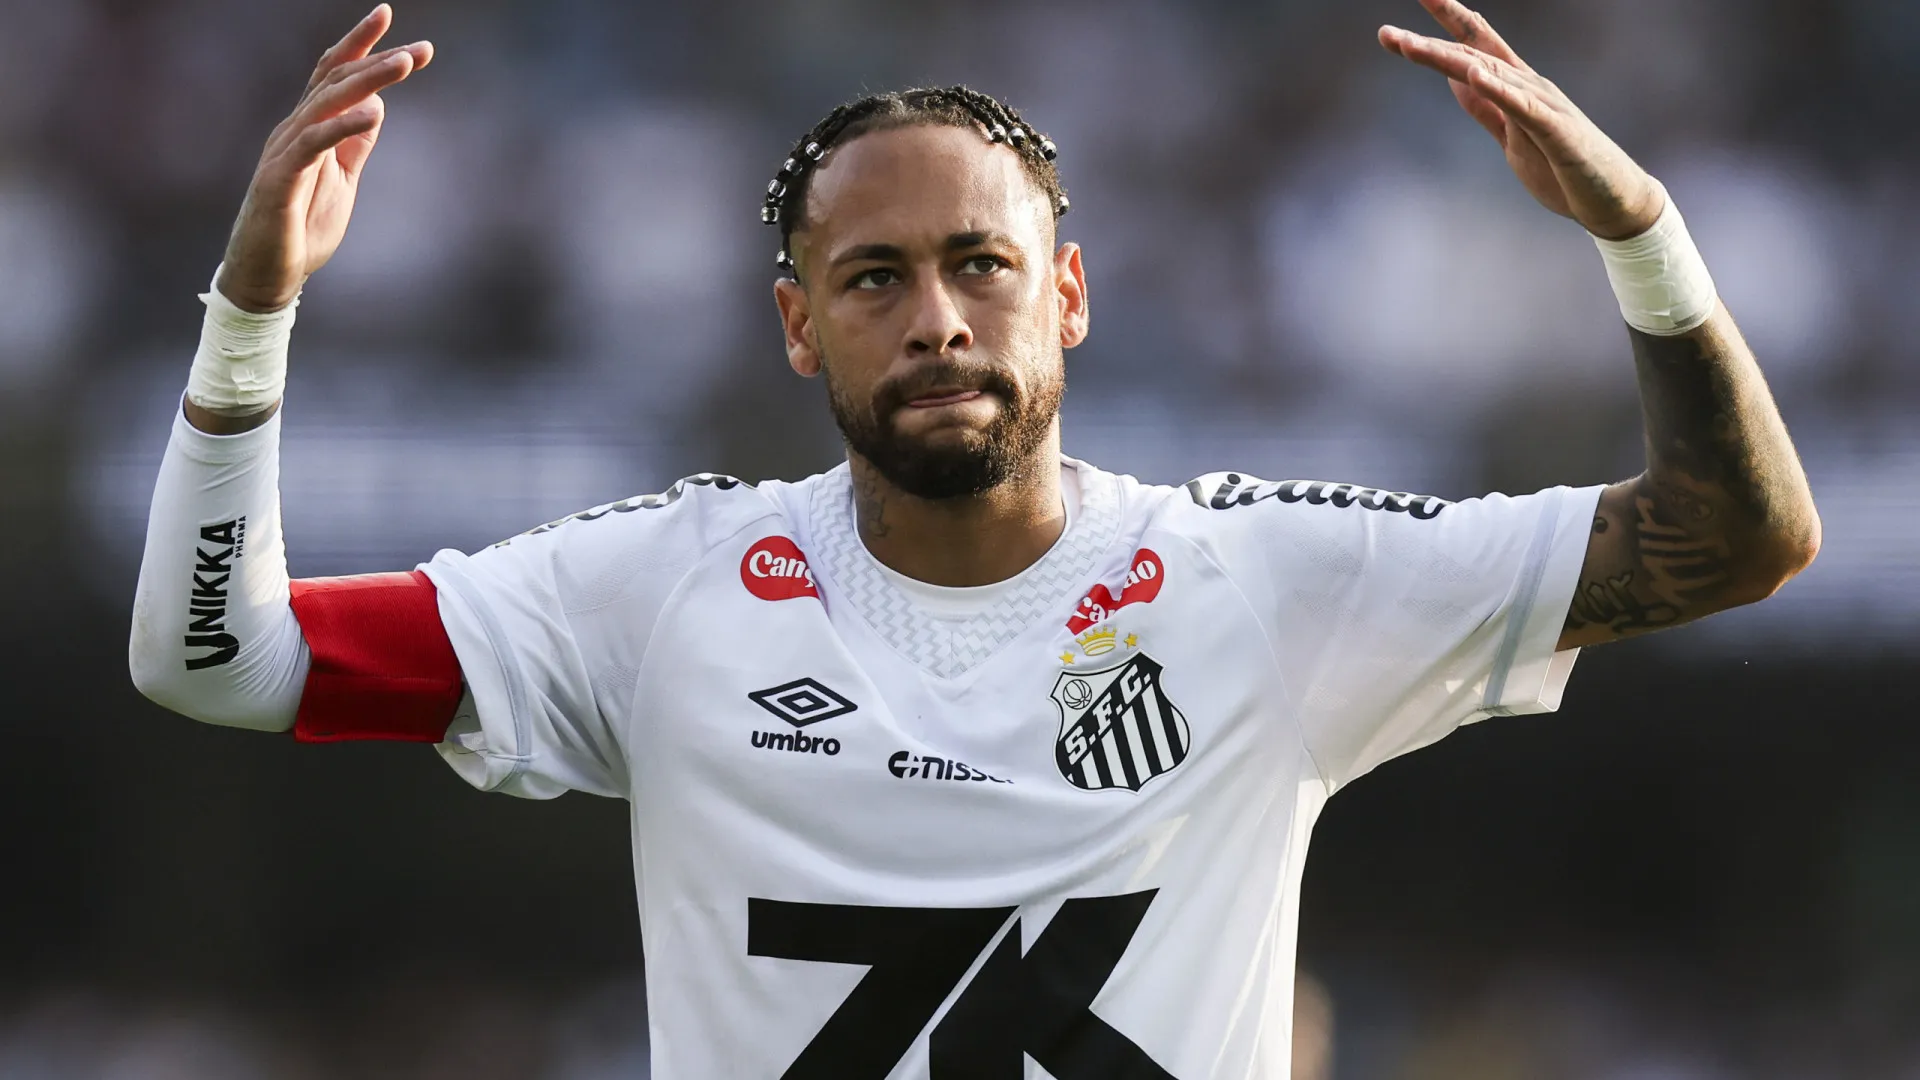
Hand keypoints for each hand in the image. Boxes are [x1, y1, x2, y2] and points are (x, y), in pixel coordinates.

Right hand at [217, 4, 432, 311]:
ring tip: (404, 64)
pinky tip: (373, 113)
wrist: (267, 275)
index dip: (361, 45)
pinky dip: (343, 125)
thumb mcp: (341, 178)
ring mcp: (284, 152)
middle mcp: (294, 130)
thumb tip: (376, 107)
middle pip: (335, 80)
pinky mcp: (279, 179)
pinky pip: (313, 144)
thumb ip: (354, 143)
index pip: (334, 75)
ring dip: (367, 81)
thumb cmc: (301, 227)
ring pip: (326, 103)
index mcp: (309, 128)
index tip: (390, 17)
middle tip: (421, 48)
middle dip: (377, 58)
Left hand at [1378, 0, 1662, 240]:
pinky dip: (1500, 90)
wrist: (1615, 202)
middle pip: (1473, 56)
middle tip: (1385, 34)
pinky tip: (1475, 75)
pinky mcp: (1559, 133)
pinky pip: (1524, 108)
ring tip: (1411, 48)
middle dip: (1430, 43)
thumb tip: (1456, 81)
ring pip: (1490, 75)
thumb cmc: (1564, 169)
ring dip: (1449, 61)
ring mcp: (1545, 108)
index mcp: (1517, 88)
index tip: (1403, 16)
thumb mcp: (1511, 135)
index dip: (1444, 24)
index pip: (1475, 48)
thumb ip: (1485, 107)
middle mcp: (1530, 87)